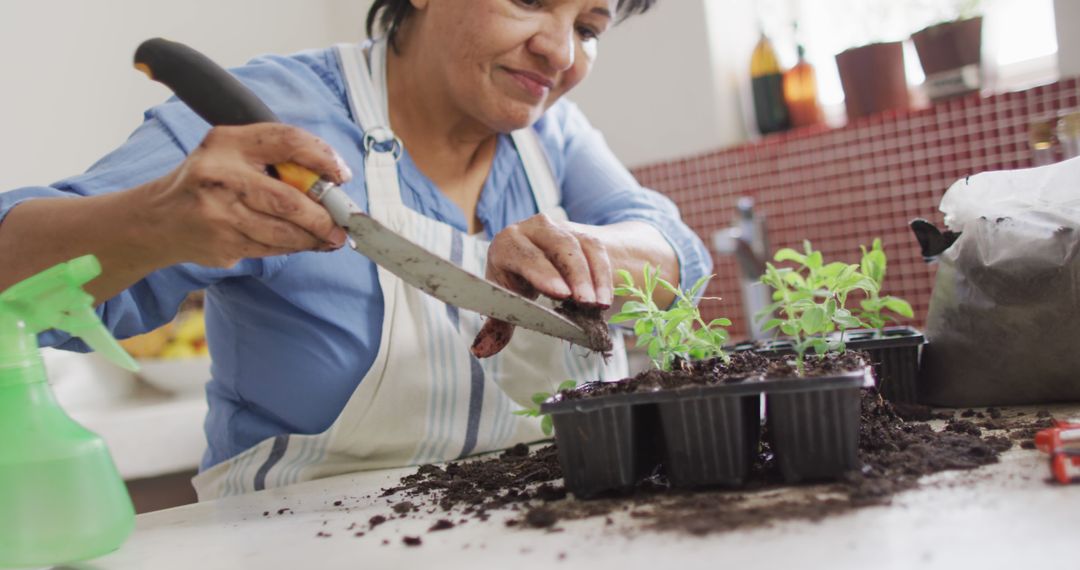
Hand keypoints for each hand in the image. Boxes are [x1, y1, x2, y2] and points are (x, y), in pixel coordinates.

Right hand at [138, 123, 349, 267]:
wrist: (157, 220)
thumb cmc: (207, 181)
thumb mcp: (232, 153)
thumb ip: (274, 158)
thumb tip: (329, 181)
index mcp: (227, 143)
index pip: (287, 141)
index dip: (322, 157)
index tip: (341, 175)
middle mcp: (220, 176)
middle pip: (288, 199)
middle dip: (323, 216)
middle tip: (342, 225)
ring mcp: (219, 214)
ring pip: (283, 231)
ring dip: (313, 238)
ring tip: (331, 238)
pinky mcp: (222, 244)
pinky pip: (271, 248)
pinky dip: (294, 248)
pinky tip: (305, 245)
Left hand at [471, 214, 612, 357]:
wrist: (541, 258)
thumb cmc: (517, 282)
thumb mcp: (507, 301)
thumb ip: (497, 326)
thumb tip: (482, 350)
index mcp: (507, 243)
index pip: (524, 254)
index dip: (541, 272)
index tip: (560, 294)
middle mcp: (533, 229)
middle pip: (558, 245)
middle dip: (573, 274)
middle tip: (584, 302)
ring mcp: (561, 229)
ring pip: (580, 247)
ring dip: (591, 277)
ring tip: (597, 305)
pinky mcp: (583, 235)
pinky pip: (596, 252)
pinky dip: (602, 276)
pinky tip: (604, 299)